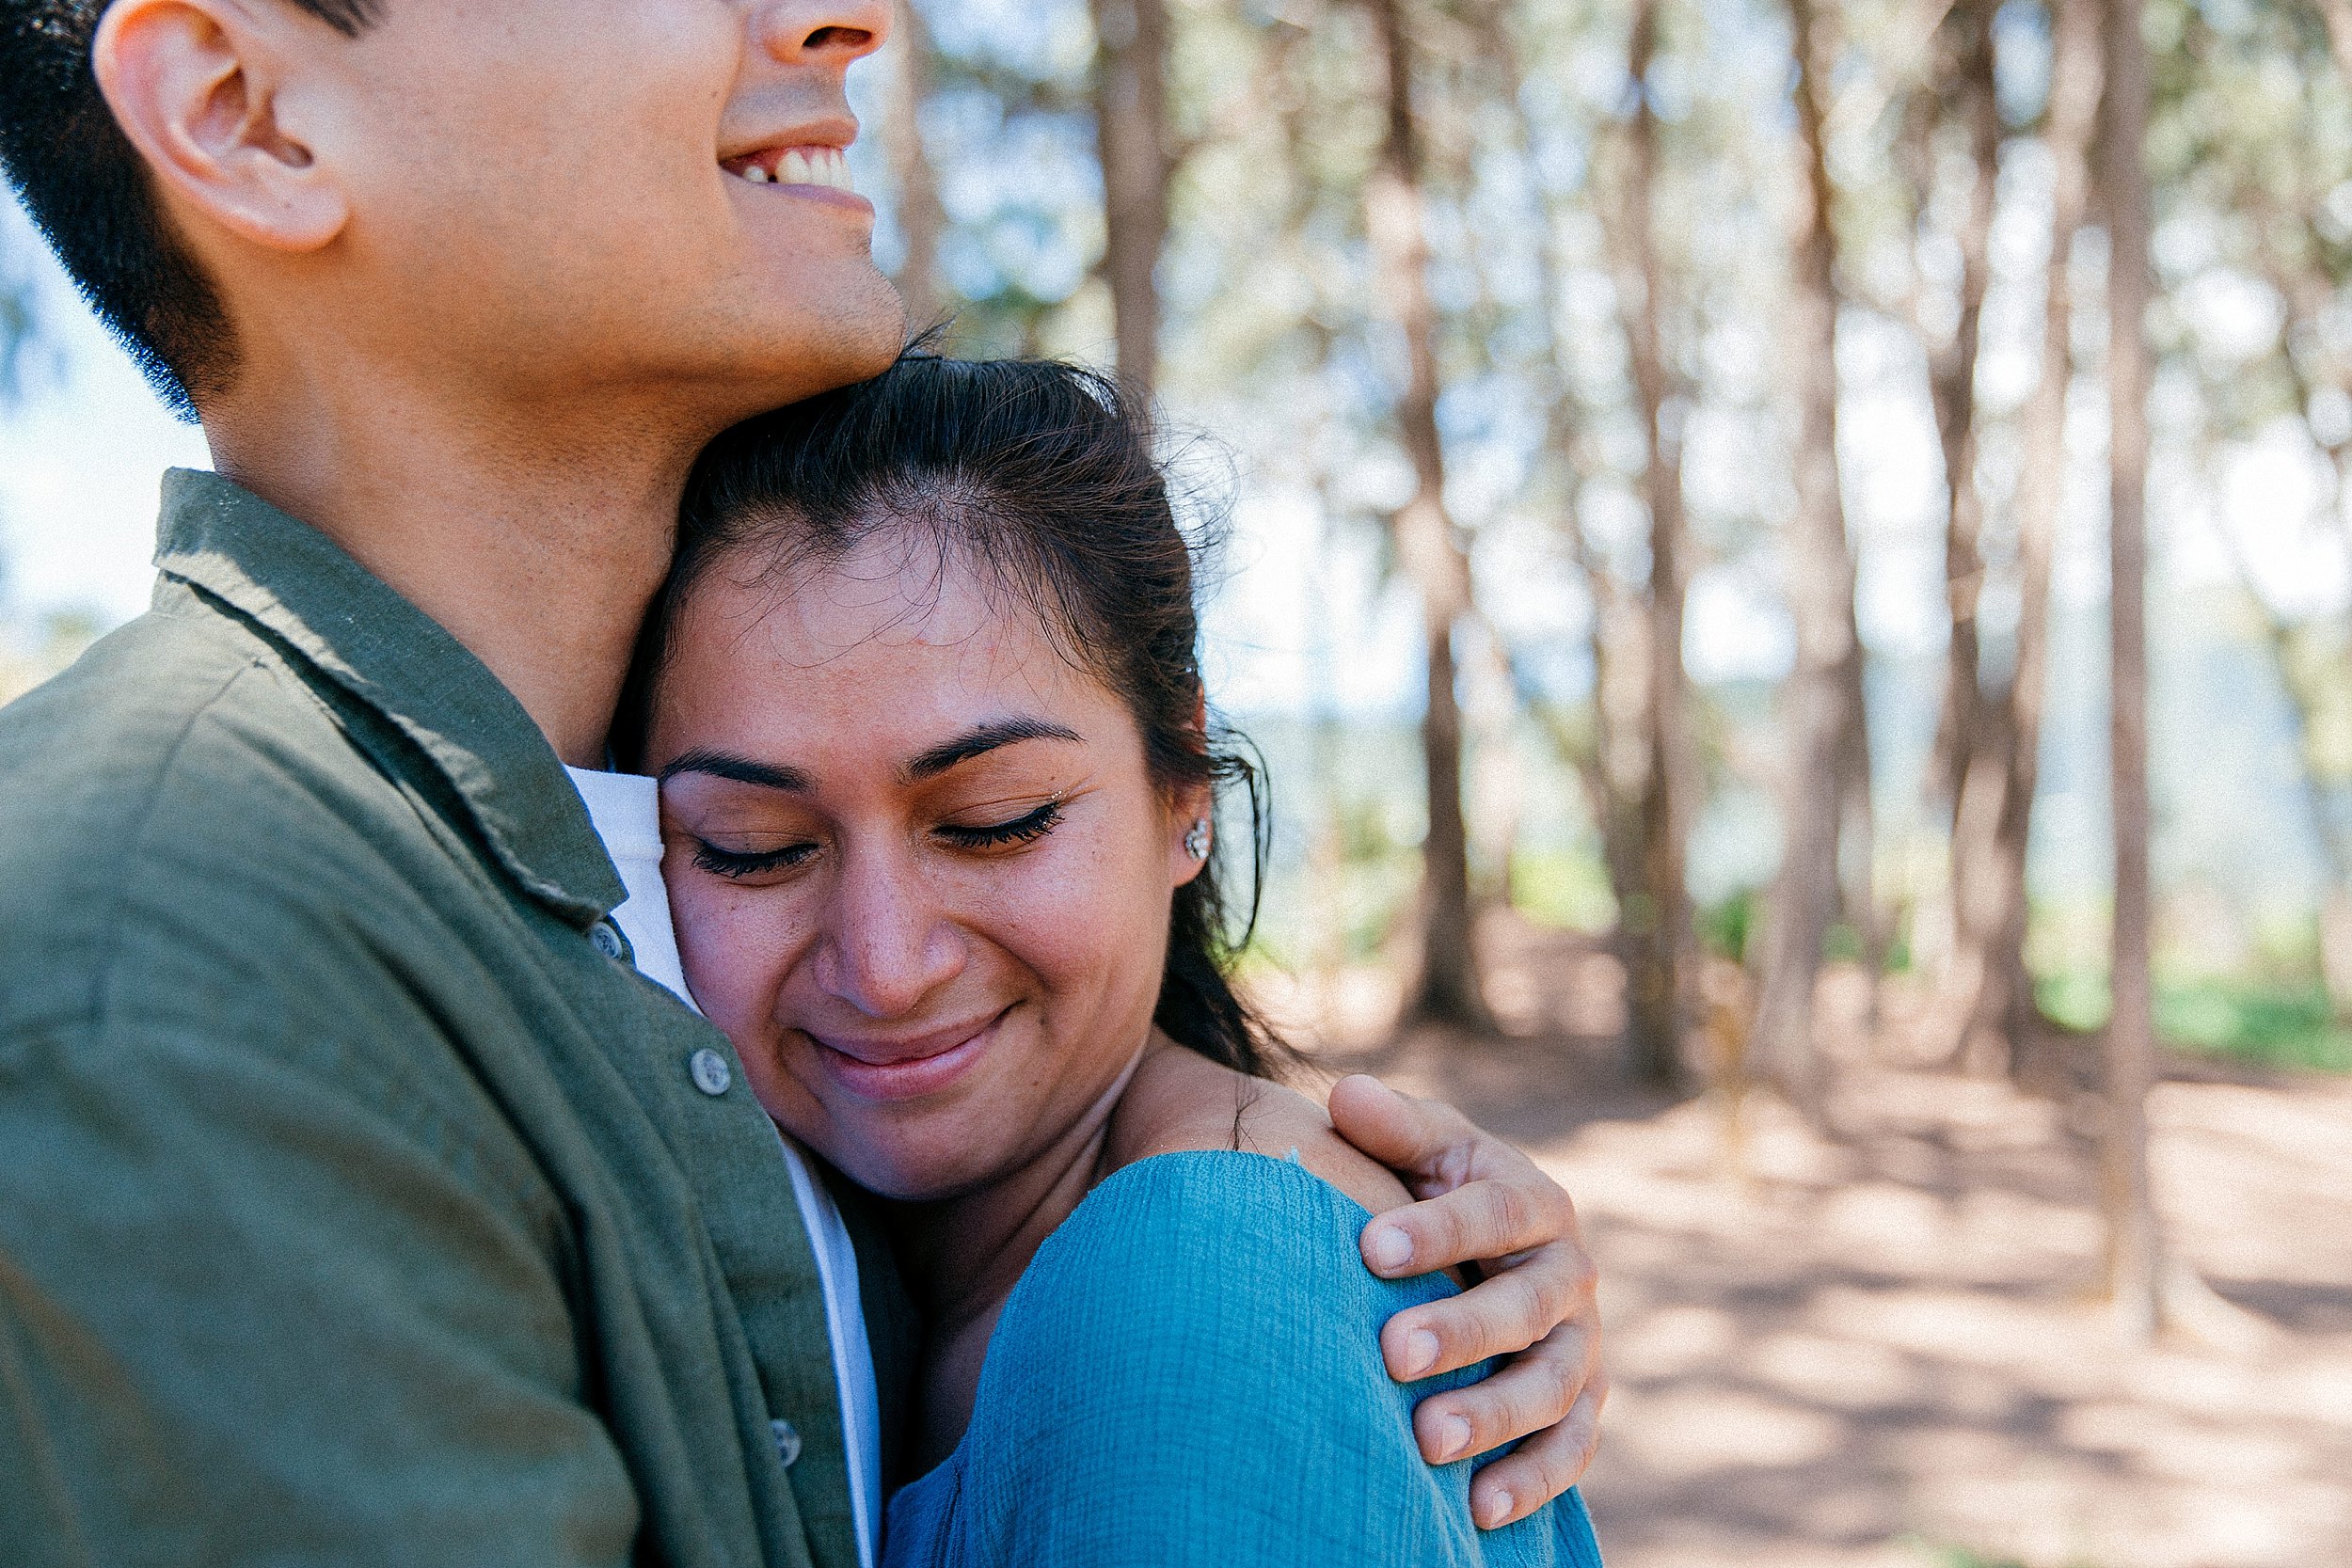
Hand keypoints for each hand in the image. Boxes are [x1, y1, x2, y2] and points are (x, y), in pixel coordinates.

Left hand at [1326, 1073, 1605, 1529]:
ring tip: (1426, 1441)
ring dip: (1493, 1415)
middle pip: (1525, 1308)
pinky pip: (1570, 1450)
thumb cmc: (1435, 1191)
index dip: (1436, 1231)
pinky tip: (1479, 1509)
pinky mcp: (1582, 1408)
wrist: (1483, 1250)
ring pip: (1550, 1386)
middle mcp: (1571, 1275)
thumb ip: (1390, 1127)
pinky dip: (1533, 1480)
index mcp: (1535, 1202)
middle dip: (1462, 1331)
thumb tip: (1346, 1096)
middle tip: (1392, 1353)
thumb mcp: (1423, 1150)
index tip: (1368, 1247)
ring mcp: (1582, 1347)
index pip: (1493, 1213)